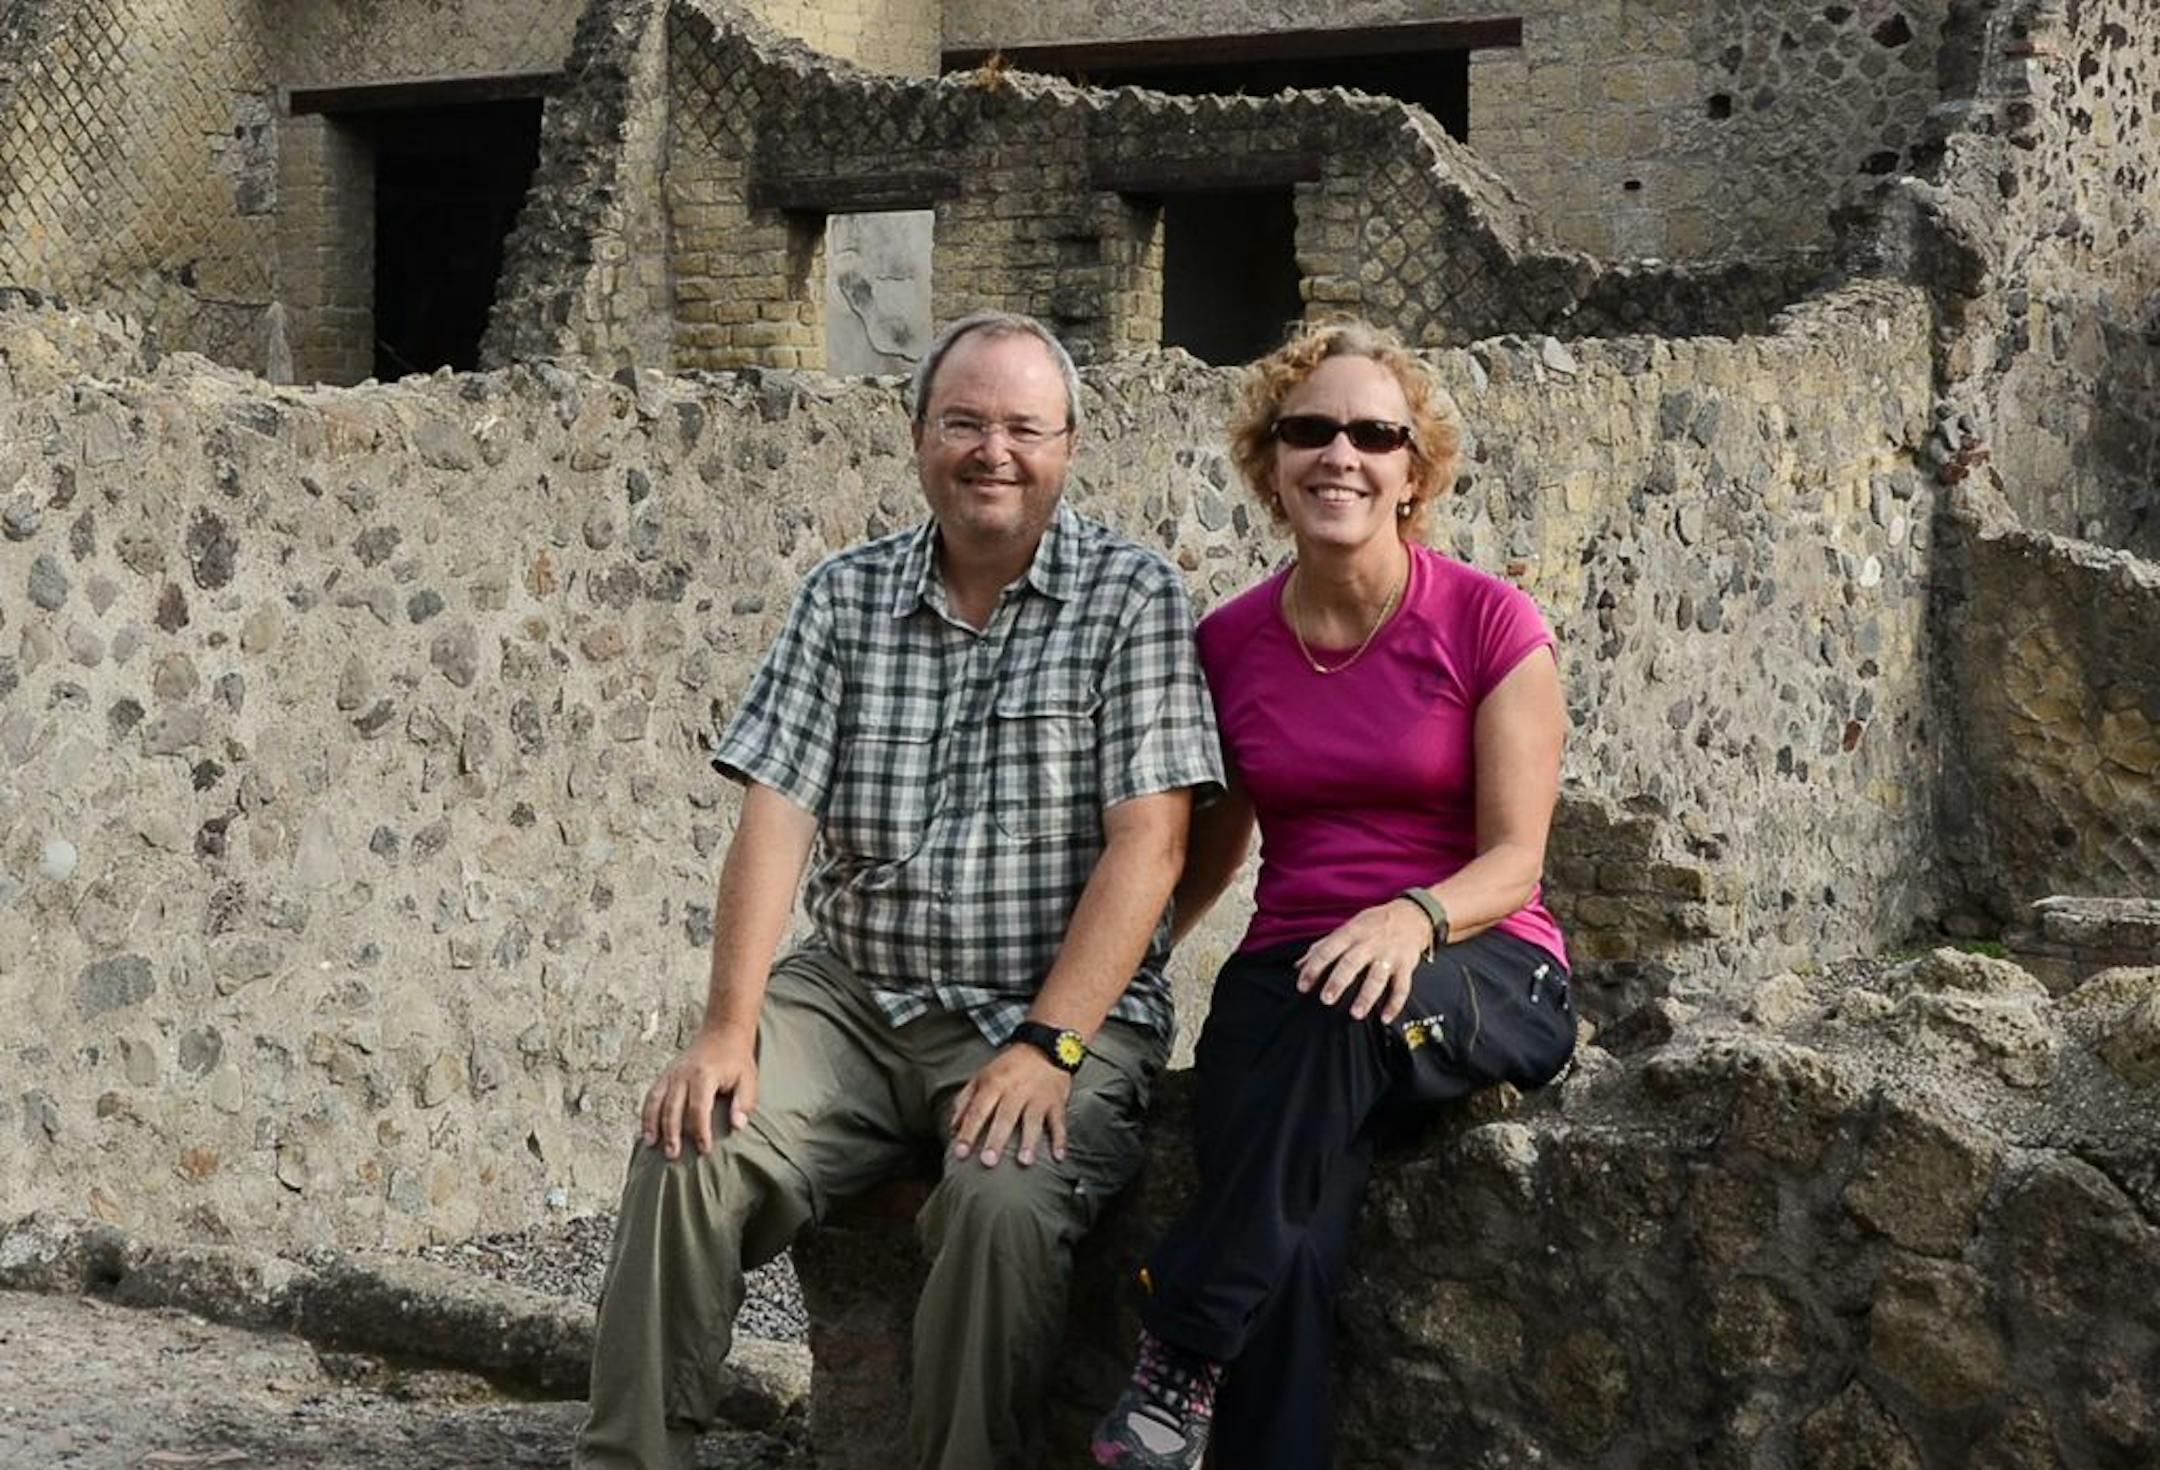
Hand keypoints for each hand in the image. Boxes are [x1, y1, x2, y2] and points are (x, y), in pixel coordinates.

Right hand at [640, 1028, 757, 1159]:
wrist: (722, 1034)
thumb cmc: (736, 1061)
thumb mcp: (748, 1079)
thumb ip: (744, 1102)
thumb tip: (737, 1126)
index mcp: (705, 1075)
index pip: (699, 1108)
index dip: (700, 1131)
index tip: (704, 1149)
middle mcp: (683, 1074)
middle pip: (673, 1107)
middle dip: (672, 1133)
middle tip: (673, 1155)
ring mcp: (672, 1074)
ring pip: (657, 1101)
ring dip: (653, 1124)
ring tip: (652, 1146)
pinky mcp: (665, 1075)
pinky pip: (651, 1095)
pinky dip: (647, 1113)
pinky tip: (647, 1131)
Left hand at [948, 1047, 1073, 1168]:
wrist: (1045, 1047)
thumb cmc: (1010, 1066)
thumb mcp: (983, 1076)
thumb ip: (966, 1101)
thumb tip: (953, 1128)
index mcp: (994, 1084)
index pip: (978, 1110)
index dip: (968, 1132)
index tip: (960, 1153)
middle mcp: (1016, 1090)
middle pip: (1004, 1117)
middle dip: (996, 1140)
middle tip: (988, 1162)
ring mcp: (1038, 1096)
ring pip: (1033, 1120)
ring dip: (1029, 1142)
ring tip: (1024, 1161)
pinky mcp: (1057, 1101)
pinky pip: (1059, 1122)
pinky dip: (1060, 1139)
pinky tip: (1058, 1156)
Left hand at [1295, 899, 1431, 1022]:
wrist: (1412, 915)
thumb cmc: (1373, 924)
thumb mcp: (1348, 928)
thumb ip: (1323, 946)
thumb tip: (1298, 965)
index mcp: (1351, 933)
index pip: (1328, 949)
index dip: (1314, 967)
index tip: (1302, 985)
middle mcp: (1370, 943)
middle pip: (1351, 963)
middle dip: (1338, 982)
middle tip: (1326, 999)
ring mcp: (1389, 955)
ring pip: (1377, 977)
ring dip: (1367, 996)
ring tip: (1355, 1014)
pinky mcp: (1406, 966)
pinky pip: (1402, 987)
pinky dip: (1395, 1004)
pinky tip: (1385, 1018)